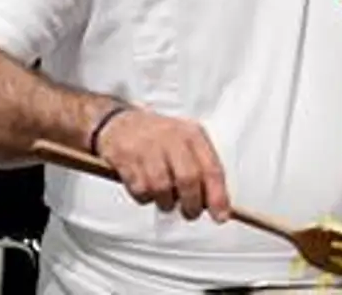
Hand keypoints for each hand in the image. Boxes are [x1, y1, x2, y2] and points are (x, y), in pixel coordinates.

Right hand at [92, 108, 231, 220]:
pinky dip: (145, 198)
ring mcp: (148, 147)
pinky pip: (139, 189)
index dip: (218, 196)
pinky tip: (146, 190)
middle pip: (188, 179)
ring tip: (165, 200)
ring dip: (166, 202)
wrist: (120, 123)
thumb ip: (201, 170)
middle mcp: (172, 138)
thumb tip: (215, 204)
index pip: (212, 168)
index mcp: (193, 135)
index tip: (221, 216)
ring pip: (162, 187)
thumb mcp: (186, 144)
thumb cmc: (160, 139)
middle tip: (190, 213)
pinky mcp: (125, 158)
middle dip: (191, 204)